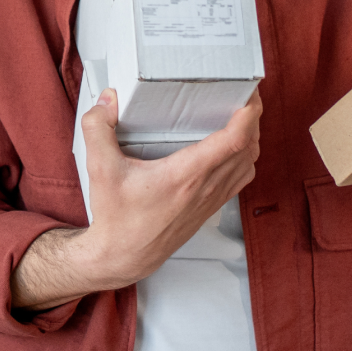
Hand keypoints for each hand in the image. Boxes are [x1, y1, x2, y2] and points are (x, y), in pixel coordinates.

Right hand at [11, 89, 261, 310]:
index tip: (250, 94)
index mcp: (186, 175)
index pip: (234, 141)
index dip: (249, 114)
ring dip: (252, 139)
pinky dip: (245, 159)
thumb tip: (107, 101)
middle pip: (249, 148)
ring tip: (243, 118)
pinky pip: (240, 179)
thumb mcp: (100, 170)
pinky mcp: (209, 208)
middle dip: (254, 118)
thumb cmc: (117, 218)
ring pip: (249, 164)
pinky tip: (234, 150)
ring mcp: (210, 200)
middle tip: (246, 96)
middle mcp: (205, 187)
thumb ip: (98, 129)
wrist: (124, 256)